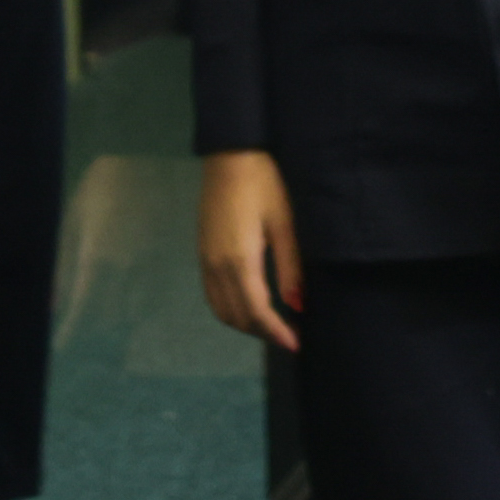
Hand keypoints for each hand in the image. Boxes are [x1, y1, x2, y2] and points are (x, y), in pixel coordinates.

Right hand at [197, 148, 303, 351]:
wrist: (230, 155)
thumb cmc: (264, 184)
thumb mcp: (284, 223)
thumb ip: (289, 267)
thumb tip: (297, 305)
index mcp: (240, 261)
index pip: (257, 312)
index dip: (277, 333)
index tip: (296, 344)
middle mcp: (217, 267)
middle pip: (237, 316)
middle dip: (263, 332)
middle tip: (290, 335)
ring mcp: (205, 261)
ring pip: (221, 309)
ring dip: (245, 323)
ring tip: (272, 325)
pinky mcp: (202, 253)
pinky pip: (213, 295)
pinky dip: (230, 309)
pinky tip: (249, 304)